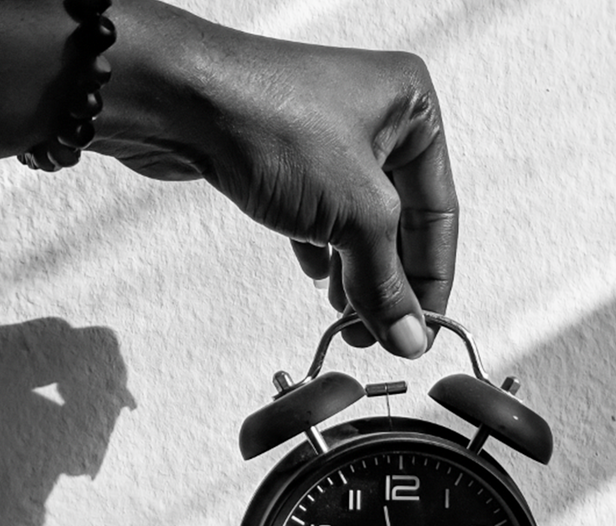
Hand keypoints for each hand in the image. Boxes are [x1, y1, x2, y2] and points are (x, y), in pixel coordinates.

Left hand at [96, 1, 458, 358]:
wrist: (176, 98)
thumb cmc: (273, 126)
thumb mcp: (354, 214)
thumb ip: (385, 282)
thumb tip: (408, 337)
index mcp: (412, 109)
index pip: (439, 211)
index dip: (433, 279)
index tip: (423, 332)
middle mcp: (375, 115)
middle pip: (400, 219)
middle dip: (390, 281)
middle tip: (382, 335)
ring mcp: (326, 134)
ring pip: (357, 220)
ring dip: (356, 273)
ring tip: (348, 320)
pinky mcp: (283, 152)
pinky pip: (319, 212)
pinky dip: (323, 249)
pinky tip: (320, 280)